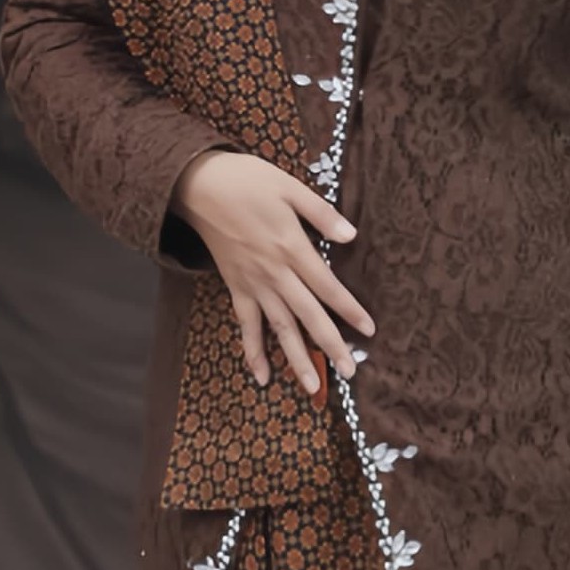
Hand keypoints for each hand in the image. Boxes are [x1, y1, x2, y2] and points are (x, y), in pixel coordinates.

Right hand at [170, 150, 375, 393]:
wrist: (199, 186)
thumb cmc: (247, 181)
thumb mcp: (289, 186)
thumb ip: (321, 213)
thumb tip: (352, 235)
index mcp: (291, 247)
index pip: (327, 287)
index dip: (349, 310)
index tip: (369, 331)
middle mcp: (274, 273)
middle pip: (307, 316)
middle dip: (330, 345)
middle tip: (350, 371)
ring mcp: (253, 284)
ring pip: (278, 328)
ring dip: (296, 359)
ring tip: (313, 387)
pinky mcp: (235, 287)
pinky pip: (245, 325)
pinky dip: (252, 352)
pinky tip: (262, 376)